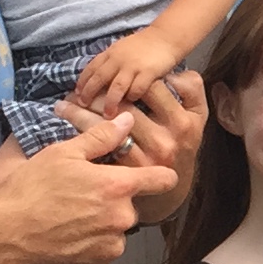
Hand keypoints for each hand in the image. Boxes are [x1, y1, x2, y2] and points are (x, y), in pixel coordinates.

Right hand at [0, 118, 175, 263]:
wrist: (4, 238)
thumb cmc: (30, 191)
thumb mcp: (62, 154)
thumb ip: (101, 137)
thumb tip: (127, 120)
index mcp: (118, 187)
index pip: (162, 179)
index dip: (160, 175)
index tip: (155, 175)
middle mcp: (122, 218)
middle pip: (131, 204)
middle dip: (114, 200)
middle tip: (82, 195)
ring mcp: (111, 246)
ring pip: (117, 229)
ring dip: (103, 223)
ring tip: (70, 217)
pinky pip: (104, 250)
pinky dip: (91, 244)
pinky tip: (66, 235)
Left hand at [69, 67, 206, 225]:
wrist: (172, 192)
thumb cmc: (181, 144)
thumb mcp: (197, 116)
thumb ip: (191, 89)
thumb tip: (172, 71)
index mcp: (184, 122)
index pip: (152, 86)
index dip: (131, 76)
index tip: (113, 74)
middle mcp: (166, 139)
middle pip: (125, 103)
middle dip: (99, 91)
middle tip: (79, 87)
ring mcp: (147, 157)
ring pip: (107, 123)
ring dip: (81, 109)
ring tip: (65, 101)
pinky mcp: (128, 171)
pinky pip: (99, 143)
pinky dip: (81, 128)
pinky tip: (68, 119)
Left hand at [71, 28, 184, 118]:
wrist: (165, 37)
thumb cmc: (143, 46)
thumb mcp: (121, 49)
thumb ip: (110, 62)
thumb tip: (97, 80)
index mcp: (110, 53)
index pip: (91, 68)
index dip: (83, 82)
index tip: (76, 94)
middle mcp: (118, 59)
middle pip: (99, 78)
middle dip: (90, 93)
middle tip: (84, 106)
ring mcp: (133, 66)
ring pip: (116, 86)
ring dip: (110, 101)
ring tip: (107, 114)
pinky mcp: (149, 72)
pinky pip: (137, 88)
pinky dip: (133, 97)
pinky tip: (131, 103)